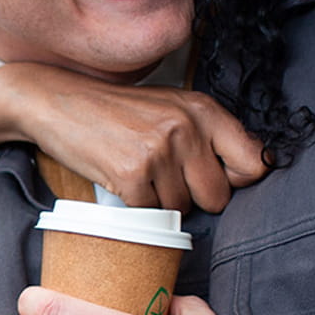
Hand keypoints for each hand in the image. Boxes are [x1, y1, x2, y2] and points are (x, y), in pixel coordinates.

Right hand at [0, 64, 266, 211]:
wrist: (57, 102)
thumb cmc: (117, 112)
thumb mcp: (170, 109)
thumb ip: (210, 136)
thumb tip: (256, 169)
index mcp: (204, 109)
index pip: (255, 163)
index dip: (234, 180)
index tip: (212, 178)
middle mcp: (187, 127)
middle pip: (218, 197)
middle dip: (194, 198)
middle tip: (164, 176)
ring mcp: (159, 150)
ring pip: (181, 209)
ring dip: (159, 200)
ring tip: (137, 170)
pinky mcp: (132, 173)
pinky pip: (150, 213)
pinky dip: (135, 205)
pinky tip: (120, 178)